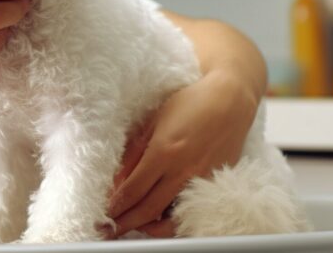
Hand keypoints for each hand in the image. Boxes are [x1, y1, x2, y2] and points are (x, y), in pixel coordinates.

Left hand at [106, 72, 259, 237]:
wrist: (230, 102)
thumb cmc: (191, 104)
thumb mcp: (154, 122)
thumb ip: (134, 152)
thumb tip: (117, 180)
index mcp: (164, 153)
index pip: (133, 190)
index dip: (115, 206)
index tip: (102, 213)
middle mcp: (183, 171)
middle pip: (147, 209)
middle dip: (124, 223)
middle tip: (108, 230)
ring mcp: (201, 182)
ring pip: (170, 217)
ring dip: (147, 228)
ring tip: (132, 228)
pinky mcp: (214, 185)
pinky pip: (189, 211)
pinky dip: (172, 220)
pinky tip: (159, 220)